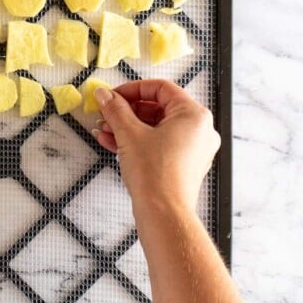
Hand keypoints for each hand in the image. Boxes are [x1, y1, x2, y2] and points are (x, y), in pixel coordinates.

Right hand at [92, 79, 219, 212]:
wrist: (163, 213)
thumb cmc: (155, 174)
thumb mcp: (130, 134)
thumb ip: (115, 110)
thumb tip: (104, 94)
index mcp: (194, 115)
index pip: (160, 89)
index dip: (132, 89)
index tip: (112, 96)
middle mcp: (199, 129)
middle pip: (157, 108)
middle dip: (126, 112)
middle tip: (105, 114)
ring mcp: (193, 148)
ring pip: (156, 128)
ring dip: (127, 127)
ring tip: (103, 131)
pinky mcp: (184, 164)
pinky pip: (159, 144)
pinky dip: (137, 142)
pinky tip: (112, 143)